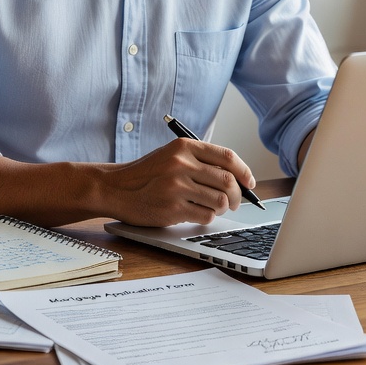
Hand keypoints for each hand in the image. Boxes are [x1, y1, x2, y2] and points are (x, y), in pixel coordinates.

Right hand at [101, 138, 256, 227]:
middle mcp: (182, 164)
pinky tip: (198, 213)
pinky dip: (208, 217)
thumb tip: (237, 177)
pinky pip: (206, 216)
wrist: (116, 188)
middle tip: (237, 202)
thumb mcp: (172, 155)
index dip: (244, 171)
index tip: (249, 182)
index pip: (227, 156)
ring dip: (224, 208)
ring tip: (216, 208)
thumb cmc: (147, 174)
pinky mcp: (173, 208)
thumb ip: (200, 161)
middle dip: (238, 195)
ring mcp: (177, 187)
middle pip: (228, 181)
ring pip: (220, 200)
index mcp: (184, 147)